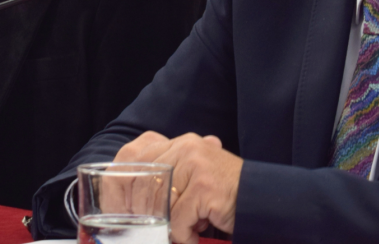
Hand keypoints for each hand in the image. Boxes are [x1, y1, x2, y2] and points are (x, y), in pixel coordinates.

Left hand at [113, 132, 241, 243]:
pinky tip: (196, 233)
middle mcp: (185, 148)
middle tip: (148, 230)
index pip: (133, 156)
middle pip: (142, 184)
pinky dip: (184, 234)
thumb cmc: (224, 192)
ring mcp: (195, 166)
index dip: (118, 185)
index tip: (119, 208)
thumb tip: (128, 200)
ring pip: (159, 204)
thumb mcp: (192, 175)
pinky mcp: (204, 187)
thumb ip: (167, 176)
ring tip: (182, 229)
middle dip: (142, 214)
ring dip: (167, 226)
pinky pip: (178, 219)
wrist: (260, 198)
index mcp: (179, 143)